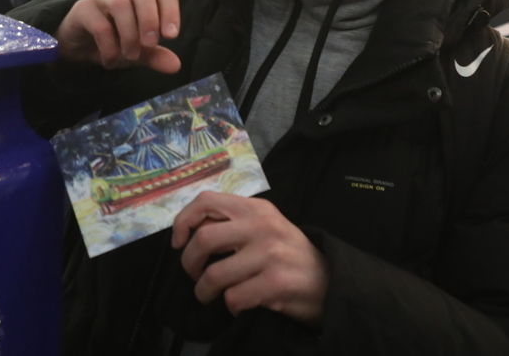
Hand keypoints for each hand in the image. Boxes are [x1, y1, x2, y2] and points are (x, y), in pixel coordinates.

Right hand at [53, 0, 180, 72]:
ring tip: (131, 56)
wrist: (79, 45)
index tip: (171, 36)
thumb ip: (156, 55)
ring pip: (119, 4)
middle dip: (149, 18)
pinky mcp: (82, 8)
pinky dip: (109, 46)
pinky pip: (99, 24)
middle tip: (150, 44)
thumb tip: (175, 66)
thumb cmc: (114, 39)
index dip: (171, 11)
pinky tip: (110, 60)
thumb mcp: (138, 51)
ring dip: (129, 34)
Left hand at [171, 191, 327, 325]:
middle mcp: (262, 226)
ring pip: (214, 275)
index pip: (206, 201)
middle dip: (189, 264)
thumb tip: (189, 233)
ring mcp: (270, 254)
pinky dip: (230, 306)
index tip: (178, 243)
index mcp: (255, 208)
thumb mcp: (265, 225)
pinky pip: (233, 298)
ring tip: (210, 295)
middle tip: (195, 276)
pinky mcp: (276, 283)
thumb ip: (233, 223)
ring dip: (205, 292)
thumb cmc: (289, 254)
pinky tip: (239, 304)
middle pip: (203, 240)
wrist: (330, 281)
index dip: (183, 221)